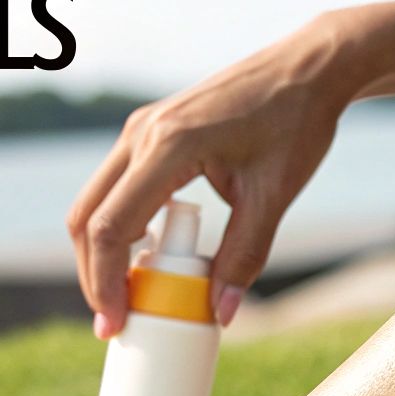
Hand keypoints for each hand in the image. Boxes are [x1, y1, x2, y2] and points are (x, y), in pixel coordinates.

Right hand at [67, 16, 360, 336]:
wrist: (308, 71)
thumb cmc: (296, 124)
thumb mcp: (274, 196)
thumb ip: (246, 256)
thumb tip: (222, 315)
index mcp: (167, 145)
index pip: (111, 226)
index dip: (105, 282)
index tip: (114, 324)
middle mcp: (141, 133)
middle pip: (87, 217)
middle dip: (94, 275)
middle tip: (114, 323)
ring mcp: (141, 129)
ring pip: (95, 202)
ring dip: (103, 253)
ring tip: (129, 298)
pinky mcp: (150, 132)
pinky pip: (117, 187)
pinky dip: (119, 227)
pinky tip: (146, 259)